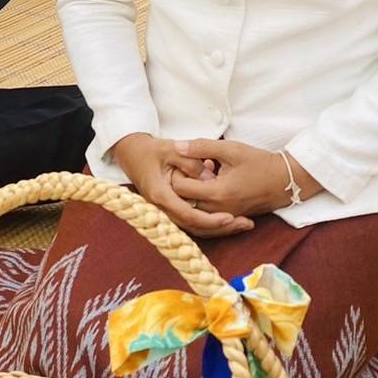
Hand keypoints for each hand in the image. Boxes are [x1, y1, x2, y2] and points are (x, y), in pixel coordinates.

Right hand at [112, 133, 254, 239]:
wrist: (132, 155)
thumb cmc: (150, 151)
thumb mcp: (171, 149)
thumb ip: (190, 161)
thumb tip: (210, 176)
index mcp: (160, 194)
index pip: (187, 215)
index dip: (209, 219)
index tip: (229, 217)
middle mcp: (162, 209)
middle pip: (194, 227)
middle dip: (220, 228)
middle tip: (245, 224)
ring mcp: (166, 212)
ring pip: (195, 228)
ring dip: (219, 228)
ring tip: (244, 224)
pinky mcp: (172, 210)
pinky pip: (193, 222)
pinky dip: (212, 222)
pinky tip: (232, 219)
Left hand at [170, 139, 322, 219]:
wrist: (284, 182)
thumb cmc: (259, 163)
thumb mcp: (231, 149)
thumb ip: (202, 147)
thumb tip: (177, 146)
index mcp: (216, 193)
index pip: (179, 187)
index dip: (176, 172)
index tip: (183, 160)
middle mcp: (217, 210)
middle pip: (182, 202)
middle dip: (180, 184)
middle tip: (187, 167)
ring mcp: (222, 217)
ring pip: (191, 210)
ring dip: (189, 195)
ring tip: (197, 177)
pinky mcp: (227, 219)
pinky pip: (203, 216)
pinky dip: (198, 204)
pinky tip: (205, 187)